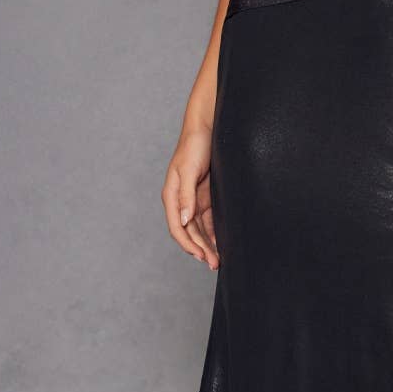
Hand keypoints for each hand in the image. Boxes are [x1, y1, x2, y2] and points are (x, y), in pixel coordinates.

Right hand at [163, 124, 219, 268]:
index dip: (188, 244)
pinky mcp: (205, 196)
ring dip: (207, 244)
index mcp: (172, 195)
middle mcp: (180, 200)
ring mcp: (193, 200)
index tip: (201, 256)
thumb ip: (186, 195)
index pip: (177, 227)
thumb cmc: (194, 145)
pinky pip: (208, 220)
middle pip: (189, 232)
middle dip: (200, 249)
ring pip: (199, 229)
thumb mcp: (189, 170)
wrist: (207, 127)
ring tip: (218, 259)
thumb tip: (183, 219)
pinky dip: (213, 233)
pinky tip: (221, 243)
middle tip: (215, 264)